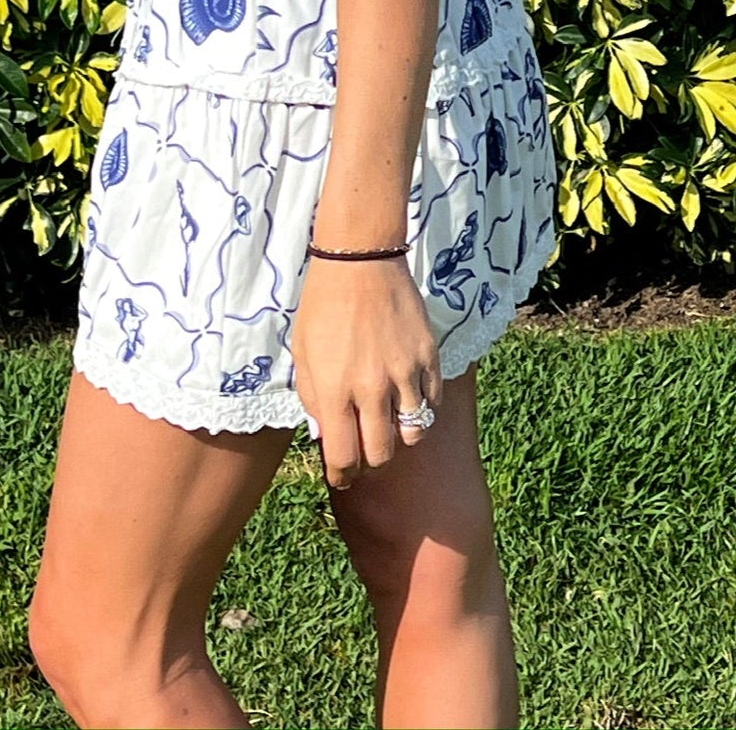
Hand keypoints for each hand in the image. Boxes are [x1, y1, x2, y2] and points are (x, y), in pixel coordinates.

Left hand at [290, 255, 442, 488]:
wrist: (359, 259)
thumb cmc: (323, 305)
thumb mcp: (303, 353)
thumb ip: (312, 398)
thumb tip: (325, 435)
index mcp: (335, 390)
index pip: (343, 457)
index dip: (341, 474)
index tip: (341, 475)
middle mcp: (372, 388)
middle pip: (381, 453)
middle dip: (370, 458)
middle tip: (365, 447)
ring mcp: (404, 373)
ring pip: (412, 434)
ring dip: (399, 435)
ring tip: (389, 422)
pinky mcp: (428, 356)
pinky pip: (432, 402)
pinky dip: (422, 408)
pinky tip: (409, 396)